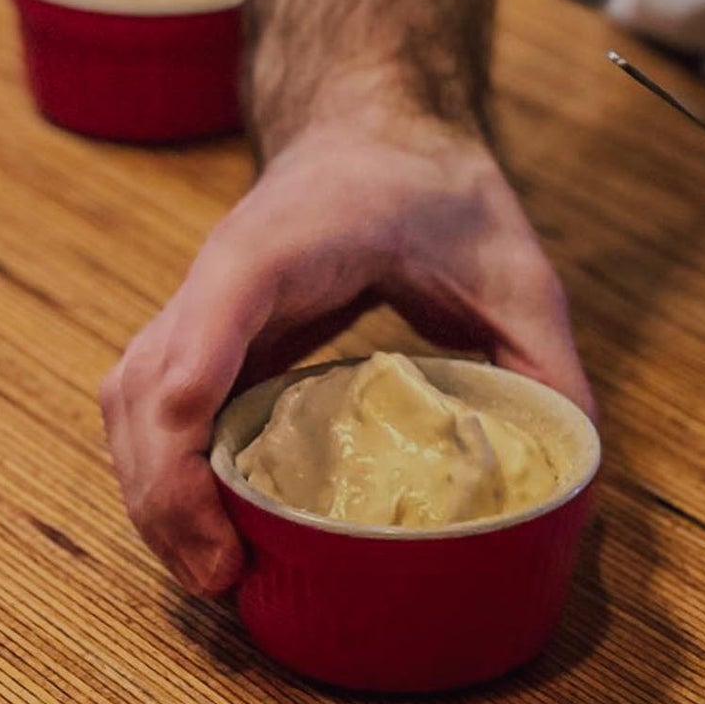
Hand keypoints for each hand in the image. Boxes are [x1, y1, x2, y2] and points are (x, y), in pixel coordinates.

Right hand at [100, 114, 592, 594]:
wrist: (374, 129)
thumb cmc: (433, 189)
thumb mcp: (511, 266)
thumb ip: (545, 357)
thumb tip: (576, 459)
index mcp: (290, 241)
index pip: (221, 299)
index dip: (195, 376)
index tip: (195, 456)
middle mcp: (219, 275)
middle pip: (147, 380)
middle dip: (167, 485)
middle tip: (223, 573)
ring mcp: (197, 308)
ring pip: (128, 402)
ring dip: (150, 492)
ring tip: (209, 573)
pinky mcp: (198, 339)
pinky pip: (144, 410)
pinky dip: (156, 474)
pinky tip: (200, 533)